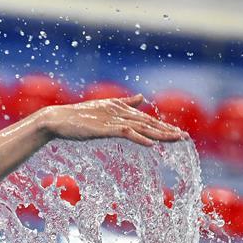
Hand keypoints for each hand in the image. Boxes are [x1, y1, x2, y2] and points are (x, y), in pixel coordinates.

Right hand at [39, 94, 186, 146]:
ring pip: (141, 127)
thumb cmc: (77, 117)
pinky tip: (151, 144)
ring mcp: (112, 119)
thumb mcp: (104, 108)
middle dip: (167, 130)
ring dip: (160, 134)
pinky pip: (126, 133)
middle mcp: (119, 111)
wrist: (57, 119)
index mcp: (119, 108)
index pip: (145, 119)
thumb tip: (141, 98)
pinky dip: (139, 138)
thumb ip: (124, 103)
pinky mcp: (104, 128)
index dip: (162, 126)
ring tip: (176, 139)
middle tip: (185, 138)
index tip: (177, 133)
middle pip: (148, 123)